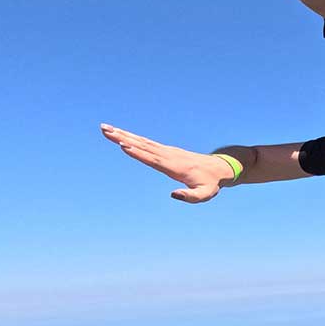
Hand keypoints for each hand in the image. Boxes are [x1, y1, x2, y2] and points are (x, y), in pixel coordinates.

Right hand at [100, 123, 233, 202]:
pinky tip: (121, 135)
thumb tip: (173, 195)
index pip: (153, 159)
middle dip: (123, 138)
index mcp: (175, 166)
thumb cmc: (211, 183)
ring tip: (106, 129)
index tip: (123, 145)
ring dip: (123, 135)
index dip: (139, 153)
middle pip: (143, 146)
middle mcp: (169, 155)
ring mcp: (167, 151)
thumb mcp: (205, 194)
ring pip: (142, 141)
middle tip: (105, 130)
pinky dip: (132, 138)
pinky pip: (146, 143)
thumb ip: (191, 197)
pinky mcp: (166, 150)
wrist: (219, 168)